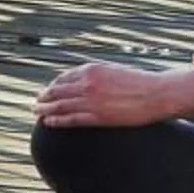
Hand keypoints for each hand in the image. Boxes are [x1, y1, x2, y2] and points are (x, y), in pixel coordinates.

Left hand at [32, 60, 179, 129]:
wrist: (157, 93)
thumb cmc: (139, 82)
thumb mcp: (113, 70)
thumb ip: (96, 74)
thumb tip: (83, 79)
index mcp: (92, 69)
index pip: (64, 78)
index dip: (53, 86)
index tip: (47, 91)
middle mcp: (88, 83)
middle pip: (58, 91)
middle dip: (45, 98)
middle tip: (36, 103)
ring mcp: (92, 100)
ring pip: (61, 105)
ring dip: (46, 109)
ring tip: (37, 113)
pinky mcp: (98, 116)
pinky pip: (71, 119)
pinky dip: (57, 120)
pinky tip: (48, 122)